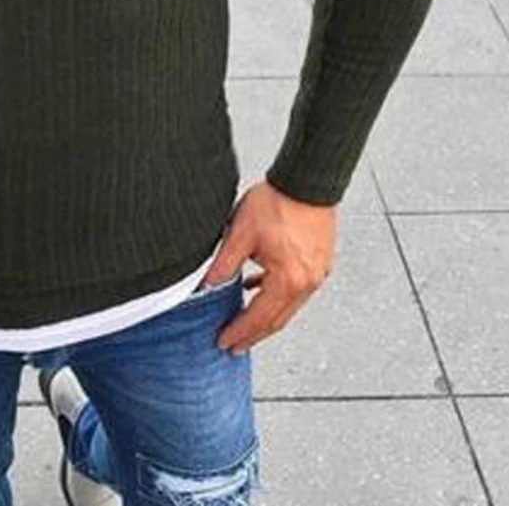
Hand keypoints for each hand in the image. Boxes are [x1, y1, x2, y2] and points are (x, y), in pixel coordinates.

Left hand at [202, 180, 336, 355]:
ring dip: (266, 317)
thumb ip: (224, 264)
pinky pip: (295, 289)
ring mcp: (316, 274)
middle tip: (234, 345)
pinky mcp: (319, 262)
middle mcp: (307, 283)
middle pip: (277, 319)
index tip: (224, 342)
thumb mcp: (240, 234)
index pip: (259, 317)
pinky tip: (259, 288)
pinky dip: (276, 295)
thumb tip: (208, 285)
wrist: (306, 181)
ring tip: (245, 324)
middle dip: (253, 334)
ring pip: (287, 306)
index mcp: (288, 281)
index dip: (240, 331)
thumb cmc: (277, 202)